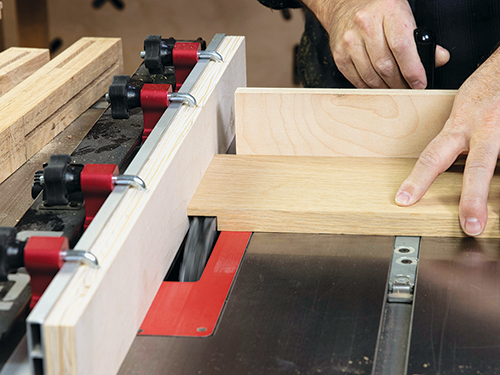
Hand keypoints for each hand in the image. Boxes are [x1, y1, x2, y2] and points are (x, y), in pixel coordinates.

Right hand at [303, 0, 448, 87]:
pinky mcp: (339, 55)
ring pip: (371, 76)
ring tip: (394, 88)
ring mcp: (350, 41)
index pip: (402, 47)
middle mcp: (365, 25)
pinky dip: (369, 87)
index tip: (419, 83)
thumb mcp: (404, 15)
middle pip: (385, 66)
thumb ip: (421, 39)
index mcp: (388, 12)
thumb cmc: (379, 10)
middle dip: (400, 83)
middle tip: (408, 89)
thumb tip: (439, 59)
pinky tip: (378, 85)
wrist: (345, 5)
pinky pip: (356, 79)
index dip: (412, 70)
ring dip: (385, 88)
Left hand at [396, 48, 499, 235]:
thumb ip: (455, 140)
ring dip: (494, 187)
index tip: (403, 200)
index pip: (432, 157)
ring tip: (484, 218)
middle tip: (471, 226)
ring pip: (496, 164)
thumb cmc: (484, 89)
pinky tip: (499, 183)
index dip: (417, 180)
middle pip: (477, 168)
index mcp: (458, 126)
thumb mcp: (461, 113)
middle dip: (473, 200)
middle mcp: (482, 129)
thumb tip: (446, 171)